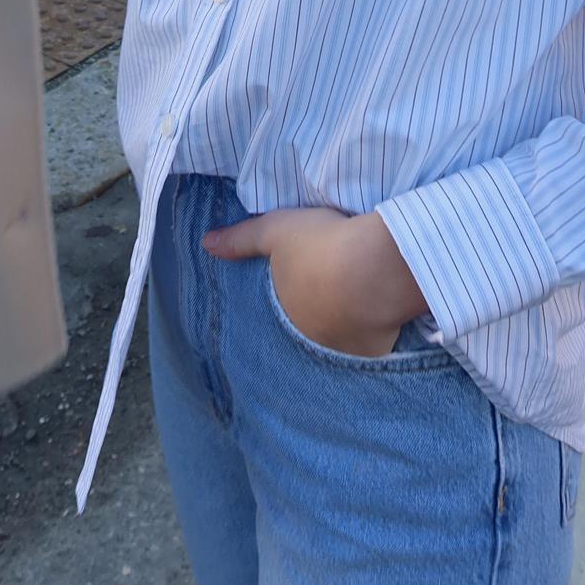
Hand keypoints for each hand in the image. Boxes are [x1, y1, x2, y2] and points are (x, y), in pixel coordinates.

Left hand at [202, 206, 428, 357]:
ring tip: (356, 305)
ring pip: (339, 339)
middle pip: (312, 327)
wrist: (373, 268)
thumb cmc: (321, 246)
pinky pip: (370, 347)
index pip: (285, 309)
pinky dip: (373, 338)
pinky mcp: (373, 354)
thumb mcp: (276, 230)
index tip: (307, 285)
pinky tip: (379, 323)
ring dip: (344, 327)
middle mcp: (309, 339)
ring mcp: (341, 350)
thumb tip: (206, 244)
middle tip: (332, 295)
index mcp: (285, 313)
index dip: (295, 295)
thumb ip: (241, 239)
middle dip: (318, 316)